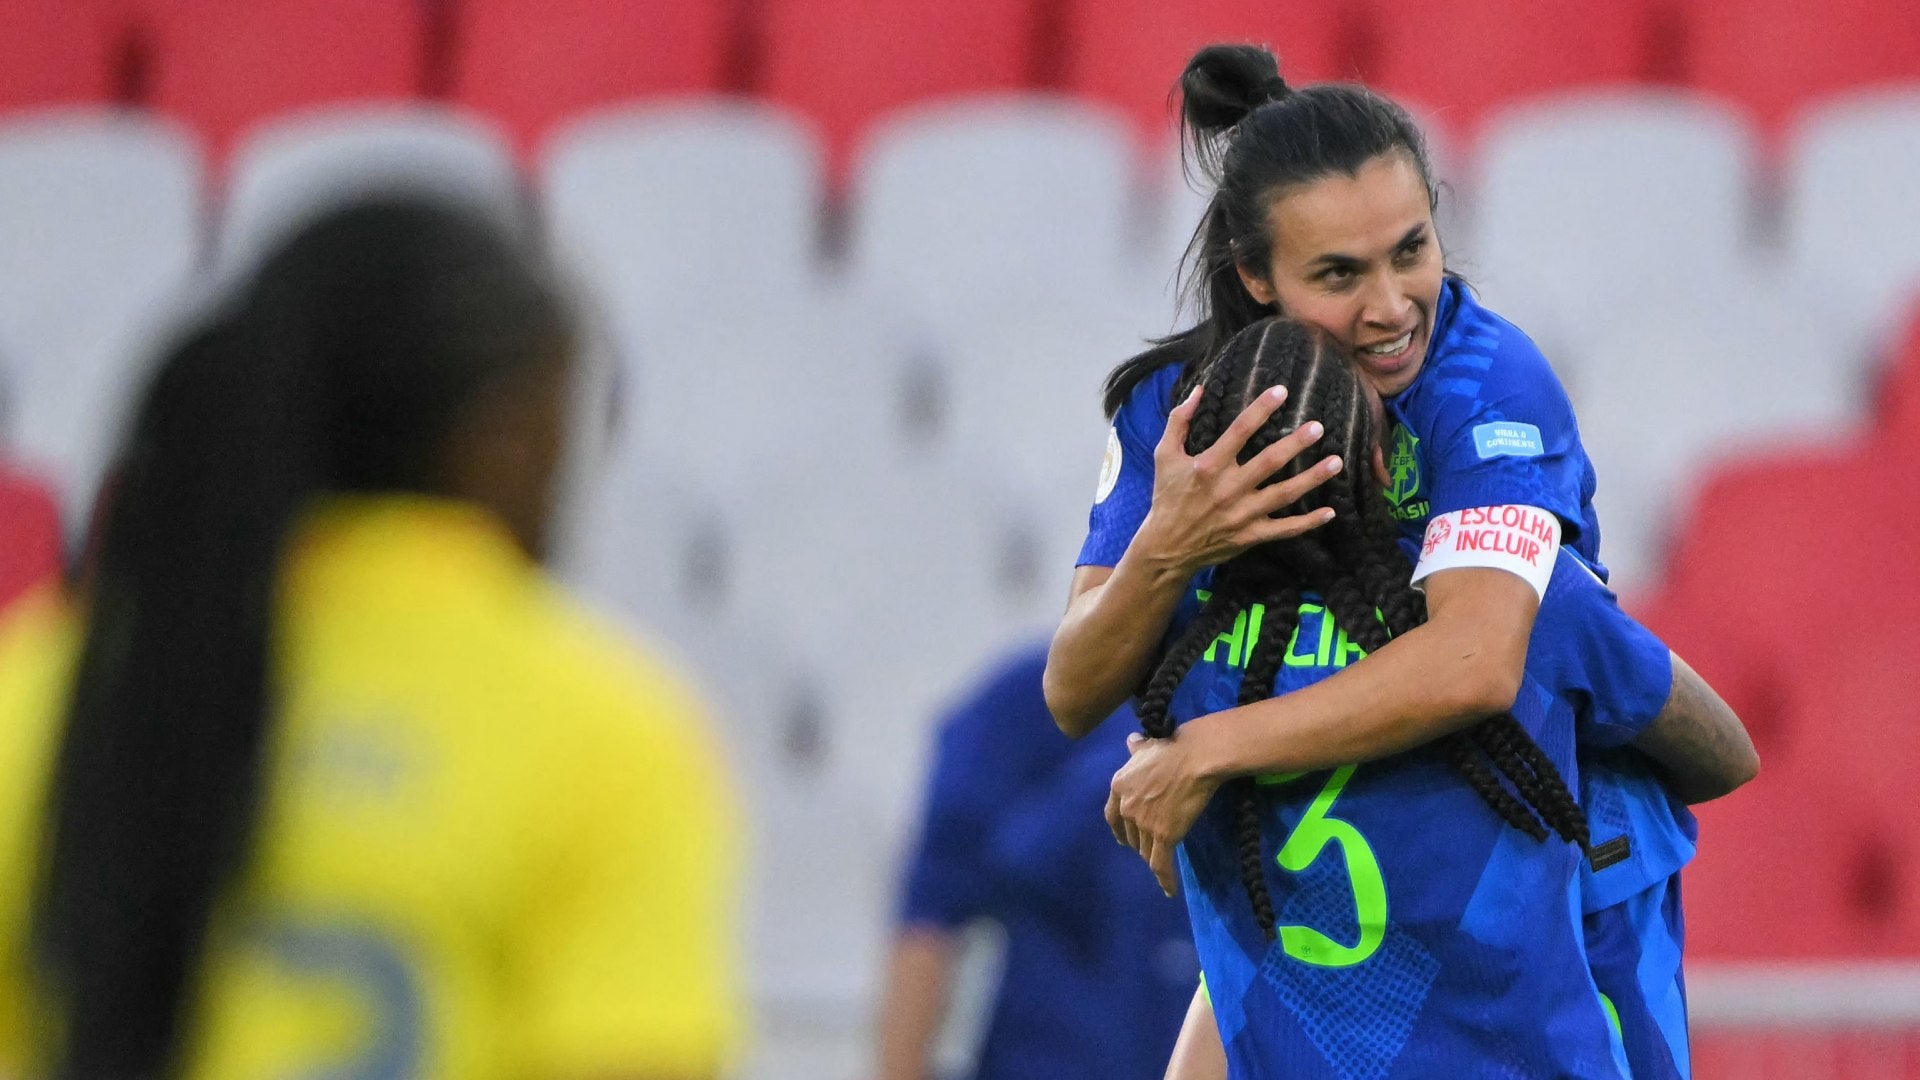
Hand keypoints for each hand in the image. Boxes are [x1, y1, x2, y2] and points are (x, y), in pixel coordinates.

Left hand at [1106, 732, 1222, 896]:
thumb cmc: (1173, 748)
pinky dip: (1165, 880)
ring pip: (1145, 850)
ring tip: (1160, 863)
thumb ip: (1136, 749)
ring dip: (1152, 857)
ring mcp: (1144, 823)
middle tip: (1149, 847)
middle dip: (1138, 842)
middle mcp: (1126, 806)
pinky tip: (1169, 891)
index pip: (1112, 815)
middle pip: (1131, 835)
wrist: (1195, 758)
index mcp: (1119, 786)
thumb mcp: (1147, 745)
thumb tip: (1131, 740)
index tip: (1123, 838)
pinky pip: (1161, 863)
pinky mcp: (1163, 835)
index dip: (1119, 829)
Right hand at [1136, 384, 1340, 575]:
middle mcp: (1228, 489)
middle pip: (1269, 462)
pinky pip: (1284, 529)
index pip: (1240, 431)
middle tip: (1318, 427)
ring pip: (1284, 494)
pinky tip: (1330, 512)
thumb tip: (1198, 390)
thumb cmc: (1167, 497)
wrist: (1165, 547)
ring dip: (1312, 478)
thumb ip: (1179, 420)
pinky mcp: (1250, 535)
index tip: (1282, 391)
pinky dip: (1308, 523)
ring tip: (1336, 462)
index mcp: (1208, 465)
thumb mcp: (1164, 455)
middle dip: (1296, 443)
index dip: (1261, 409)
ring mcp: (1242, 515)